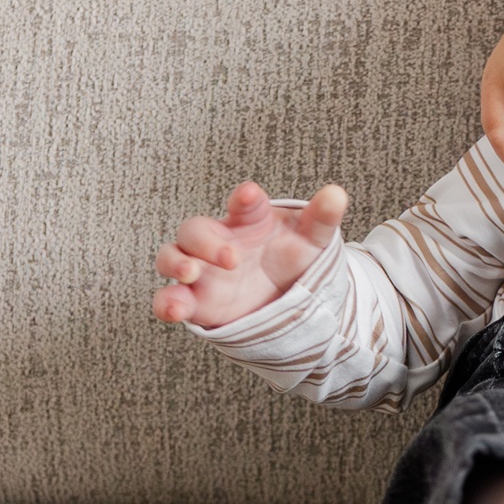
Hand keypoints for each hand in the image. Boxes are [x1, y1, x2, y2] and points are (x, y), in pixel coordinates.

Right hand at [154, 182, 347, 329]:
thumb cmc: (294, 257)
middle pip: (195, 230)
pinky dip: (166, 302)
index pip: (243, 204)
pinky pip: (170, 298)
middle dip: (207, 241)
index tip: (250, 195)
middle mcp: (219, 241)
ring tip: (190, 274)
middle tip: (232, 258)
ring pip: (171, 258)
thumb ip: (322, 218)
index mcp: (250, 220)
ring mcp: (203, 271)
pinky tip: (176, 309)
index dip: (245, 199)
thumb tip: (336, 194)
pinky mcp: (196, 301)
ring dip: (175, 264)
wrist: (287, 299)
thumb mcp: (313, 239)